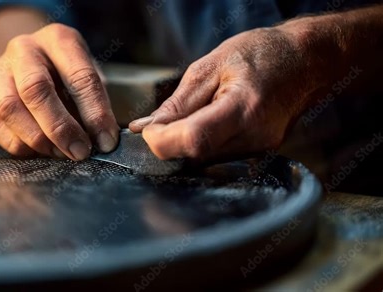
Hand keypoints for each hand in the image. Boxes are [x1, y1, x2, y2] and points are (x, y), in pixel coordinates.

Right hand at [0, 23, 119, 159]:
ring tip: (60, 152)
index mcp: (58, 40)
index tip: (106, 140)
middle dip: (60, 128)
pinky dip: (18, 144)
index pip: (79, 76)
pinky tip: (38, 148)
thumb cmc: (67, 73)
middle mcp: (23, 49)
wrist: (32, 60)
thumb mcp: (89, 77)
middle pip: (35, 89)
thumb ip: (94, 103)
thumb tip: (101, 140)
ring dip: (37, 139)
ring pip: (8, 108)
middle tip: (80, 151)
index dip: (95, 112)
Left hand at [130, 25, 329, 161]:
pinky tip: (203, 124)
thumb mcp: (210, 66)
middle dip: (168, 142)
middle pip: (195, 155)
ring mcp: (259, 149)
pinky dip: (201, 144)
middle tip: (160, 123)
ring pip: (204, 160)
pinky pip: (218, 156)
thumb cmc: (261, 54)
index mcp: (243, 108)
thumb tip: (145, 127)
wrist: (306, 62)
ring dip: (184, 144)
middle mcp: (254, 136)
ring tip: (188, 116)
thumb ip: (177, 102)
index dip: (162, 140)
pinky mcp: (258, 154)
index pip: (193, 139)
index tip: (147, 130)